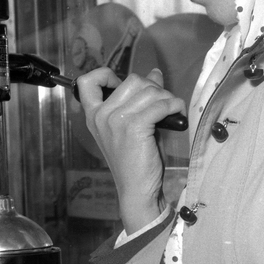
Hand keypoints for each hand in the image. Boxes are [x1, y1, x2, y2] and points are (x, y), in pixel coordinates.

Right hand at [76, 67, 184, 232]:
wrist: (136, 189)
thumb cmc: (134, 159)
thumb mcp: (131, 125)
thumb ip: (139, 99)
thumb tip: (155, 73)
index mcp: (94, 115)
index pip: (86, 82)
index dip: (105, 74)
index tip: (124, 82)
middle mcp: (102, 115)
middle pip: (132, 80)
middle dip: (153, 87)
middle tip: (162, 102)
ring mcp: (116, 120)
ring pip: (149, 90)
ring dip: (167, 97)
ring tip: (172, 109)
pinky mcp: (134, 127)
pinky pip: (159, 105)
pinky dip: (173, 105)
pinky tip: (176, 112)